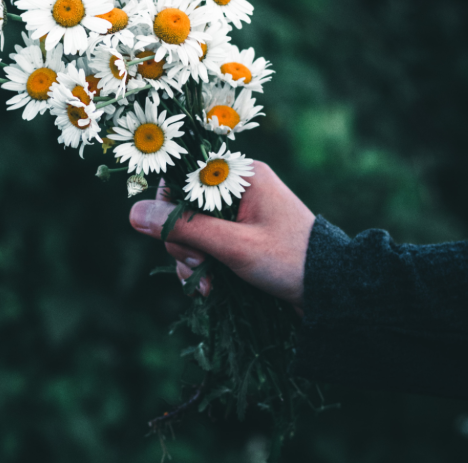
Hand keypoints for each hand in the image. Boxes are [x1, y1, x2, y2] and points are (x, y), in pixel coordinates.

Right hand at [128, 161, 314, 309]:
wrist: (334, 292)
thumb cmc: (288, 260)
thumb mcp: (233, 246)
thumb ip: (184, 228)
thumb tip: (133, 213)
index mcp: (240, 175)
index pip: (183, 175)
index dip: (168, 205)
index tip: (172, 235)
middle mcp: (238, 188)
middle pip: (184, 206)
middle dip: (183, 241)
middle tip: (199, 266)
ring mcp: (240, 213)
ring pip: (193, 230)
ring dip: (192, 260)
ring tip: (208, 286)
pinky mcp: (241, 236)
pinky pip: (207, 244)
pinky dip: (204, 266)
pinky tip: (212, 289)